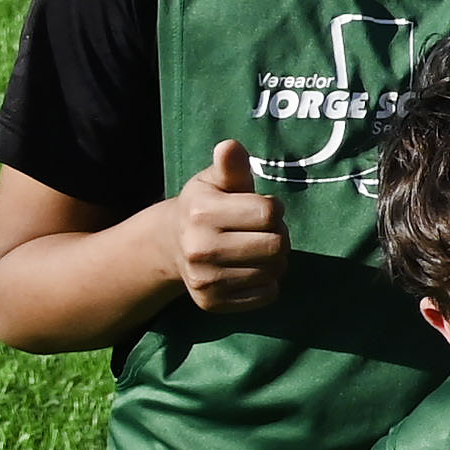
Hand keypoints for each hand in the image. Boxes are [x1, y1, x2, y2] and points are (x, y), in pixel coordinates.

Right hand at [169, 139, 284, 315]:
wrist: (171, 245)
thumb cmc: (206, 205)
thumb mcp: (215, 180)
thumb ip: (230, 165)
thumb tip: (230, 146)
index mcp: (201, 212)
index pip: (270, 213)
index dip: (274, 209)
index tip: (261, 208)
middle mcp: (199, 248)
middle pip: (277, 245)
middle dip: (279, 235)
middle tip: (263, 231)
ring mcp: (204, 279)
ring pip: (274, 271)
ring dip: (276, 260)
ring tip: (256, 249)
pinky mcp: (212, 303)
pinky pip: (266, 295)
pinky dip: (267, 283)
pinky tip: (249, 270)